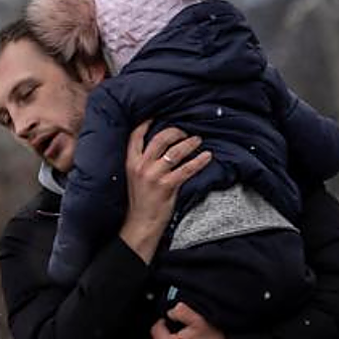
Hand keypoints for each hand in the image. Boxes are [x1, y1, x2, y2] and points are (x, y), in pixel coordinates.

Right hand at [118, 122, 211, 262]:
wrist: (140, 223)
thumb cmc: (140, 200)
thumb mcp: (135, 177)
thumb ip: (144, 161)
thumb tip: (161, 146)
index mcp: (131, 162)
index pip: (136, 136)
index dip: (146, 123)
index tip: (156, 115)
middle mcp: (141, 166)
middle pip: (160, 139)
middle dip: (175, 131)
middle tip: (185, 131)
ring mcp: (154, 176)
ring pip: (175, 152)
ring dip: (190, 143)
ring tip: (198, 140)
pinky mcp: (167, 186)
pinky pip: (187, 169)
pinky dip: (199, 161)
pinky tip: (207, 156)